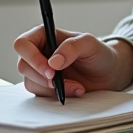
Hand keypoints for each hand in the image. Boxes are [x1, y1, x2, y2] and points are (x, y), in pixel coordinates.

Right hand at [13, 26, 132, 97]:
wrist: (109, 74)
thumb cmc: (99, 54)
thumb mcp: (90, 44)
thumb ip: (72, 47)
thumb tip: (53, 61)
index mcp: (45, 36)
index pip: (23, 43)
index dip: (31, 57)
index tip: (49, 69)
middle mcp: (39, 53)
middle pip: (23, 65)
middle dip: (42, 77)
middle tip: (60, 82)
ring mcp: (41, 71)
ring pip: (30, 83)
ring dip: (52, 89)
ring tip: (76, 87)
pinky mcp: (46, 87)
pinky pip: (41, 95)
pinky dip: (56, 96)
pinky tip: (74, 92)